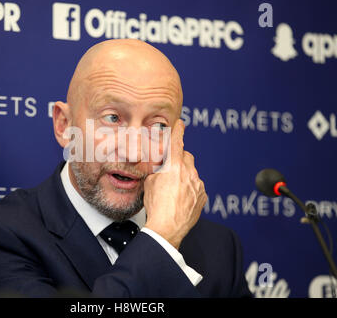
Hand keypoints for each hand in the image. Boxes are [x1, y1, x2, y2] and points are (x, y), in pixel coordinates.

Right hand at [143, 119, 206, 249]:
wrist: (167, 228)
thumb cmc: (156, 207)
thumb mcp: (150, 183)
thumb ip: (157, 170)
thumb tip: (160, 167)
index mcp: (174, 166)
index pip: (177, 142)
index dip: (178, 130)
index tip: (180, 123)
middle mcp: (189, 173)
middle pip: (186, 157)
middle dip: (179, 160)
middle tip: (170, 170)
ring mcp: (198, 185)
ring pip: (192, 173)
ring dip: (184, 176)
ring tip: (173, 191)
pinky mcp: (203, 196)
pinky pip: (197, 186)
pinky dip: (190, 189)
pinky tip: (180, 199)